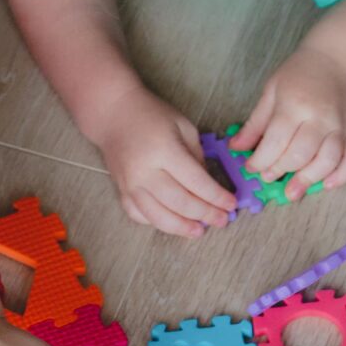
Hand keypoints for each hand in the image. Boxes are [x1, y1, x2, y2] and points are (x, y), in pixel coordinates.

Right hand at [89, 90, 234, 237]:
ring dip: (182, 228)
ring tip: (199, 231)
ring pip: (159, 216)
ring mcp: (130, 184)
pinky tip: (172, 223)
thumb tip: (209, 188)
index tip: (231, 204)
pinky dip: (157, 223)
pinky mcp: (121, 191)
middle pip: (180, 202)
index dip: (216, 197)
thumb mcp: (183, 127)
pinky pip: (139, 215)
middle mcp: (145, 171)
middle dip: (205, 214)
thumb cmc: (152, 116)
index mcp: (164, 150)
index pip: (196, 181)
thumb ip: (197, 157)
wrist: (114, 114)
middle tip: (222, 220)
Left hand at [234, 43, 345, 195]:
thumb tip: (236, 148)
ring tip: (292, 192)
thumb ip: (255, 123)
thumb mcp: (271, 92)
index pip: (275, 142)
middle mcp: (319, 118)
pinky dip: (342, 175)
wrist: (336, 60)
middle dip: (280, 171)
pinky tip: (327, 185)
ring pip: (326, 161)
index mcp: (295, 106)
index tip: (251, 166)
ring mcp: (339, 127)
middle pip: (300, 155)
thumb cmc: (299, 74)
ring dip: (308, 180)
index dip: (260, 160)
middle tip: (268, 177)